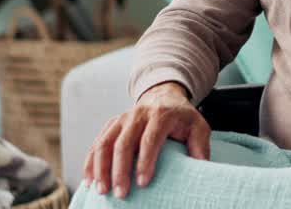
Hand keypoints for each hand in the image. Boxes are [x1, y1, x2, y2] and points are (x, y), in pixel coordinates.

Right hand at [81, 81, 209, 197]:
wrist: (163, 96)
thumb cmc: (181, 116)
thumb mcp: (198, 125)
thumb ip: (200, 144)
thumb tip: (201, 165)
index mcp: (161, 115)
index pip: (150, 139)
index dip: (145, 161)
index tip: (143, 182)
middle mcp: (138, 115)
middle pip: (124, 143)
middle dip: (120, 170)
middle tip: (121, 193)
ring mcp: (121, 119)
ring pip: (105, 143)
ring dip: (101, 168)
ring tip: (102, 191)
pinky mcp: (111, 125)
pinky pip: (96, 143)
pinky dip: (91, 163)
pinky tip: (90, 180)